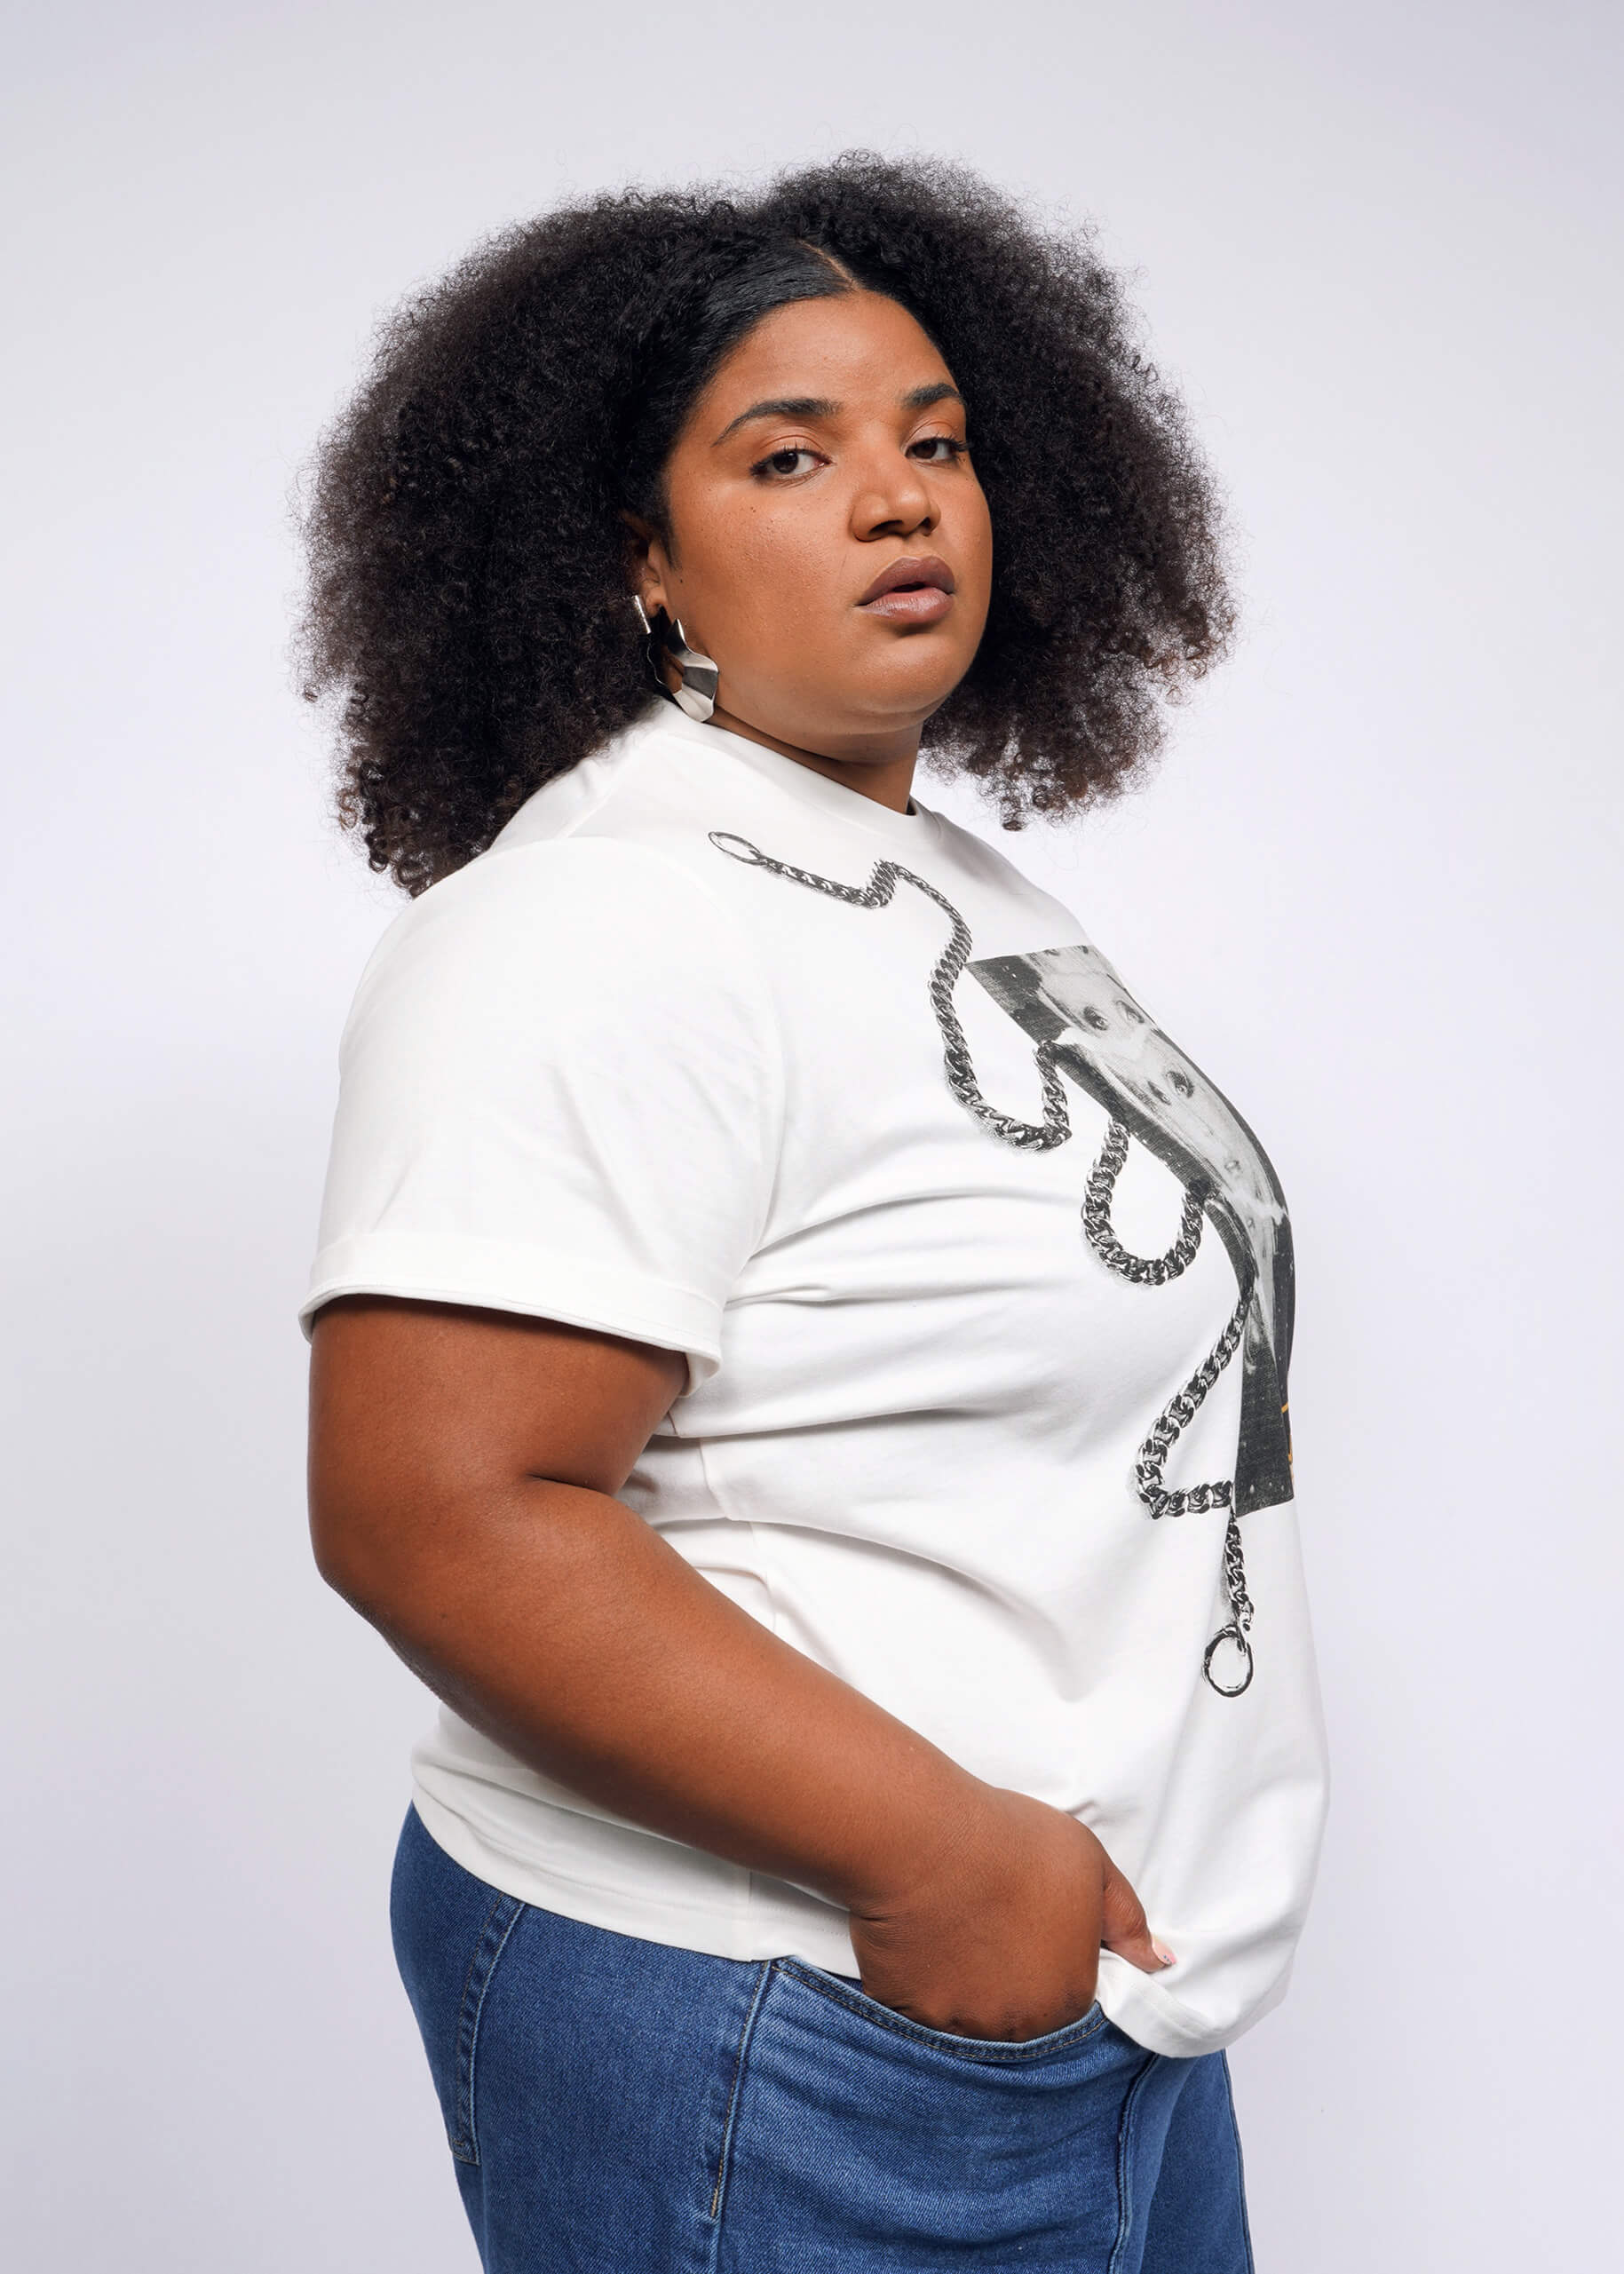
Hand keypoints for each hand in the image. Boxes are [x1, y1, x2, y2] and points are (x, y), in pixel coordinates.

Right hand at [847, 1784, 1172, 2041]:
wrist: (924, 1836)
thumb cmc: (1010, 1841)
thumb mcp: (1090, 1863)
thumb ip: (1128, 1921)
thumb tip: (1161, 1962)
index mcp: (1070, 1996)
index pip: (1072, 2007)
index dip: (1053, 1971)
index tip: (1031, 1938)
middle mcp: (1021, 2027)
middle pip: (1022, 2022)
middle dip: (1011, 1988)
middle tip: (992, 1933)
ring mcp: (963, 2028)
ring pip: (972, 2027)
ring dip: (968, 1997)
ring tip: (958, 1938)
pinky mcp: (910, 2019)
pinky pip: (924, 2020)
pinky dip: (925, 1994)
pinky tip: (924, 1949)